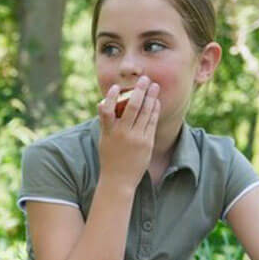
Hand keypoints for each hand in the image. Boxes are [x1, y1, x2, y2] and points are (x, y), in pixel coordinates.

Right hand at [97, 76, 159, 190]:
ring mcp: (136, 138)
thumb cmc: (109, 158)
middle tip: (145, 79)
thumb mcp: (103, 140)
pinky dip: (154, 111)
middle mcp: (123, 134)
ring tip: (154, 86)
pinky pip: (152, 122)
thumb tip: (104, 104)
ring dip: (151, 98)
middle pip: (133, 107)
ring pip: (146, 113)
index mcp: (108, 132)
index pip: (107, 110)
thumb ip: (106, 122)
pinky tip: (156, 102)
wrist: (118, 180)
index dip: (111, 97)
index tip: (116, 87)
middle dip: (140, 91)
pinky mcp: (147, 143)